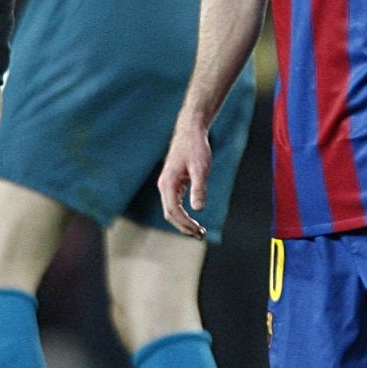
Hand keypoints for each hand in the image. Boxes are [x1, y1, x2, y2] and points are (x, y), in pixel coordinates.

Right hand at [157, 115, 214, 237]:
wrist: (191, 132)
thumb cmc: (196, 148)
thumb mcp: (200, 168)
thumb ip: (198, 188)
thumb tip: (198, 209)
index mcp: (167, 183)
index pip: (172, 210)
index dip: (184, 223)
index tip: (199, 230)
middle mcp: (165, 186)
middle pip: (170, 214)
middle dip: (184, 227)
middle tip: (201, 235)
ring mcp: (168, 185)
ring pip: (172, 210)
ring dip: (184, 223)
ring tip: (199, 232)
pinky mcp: (174, 184)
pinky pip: (175, 204)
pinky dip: (184, 214)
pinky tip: (194, 219)